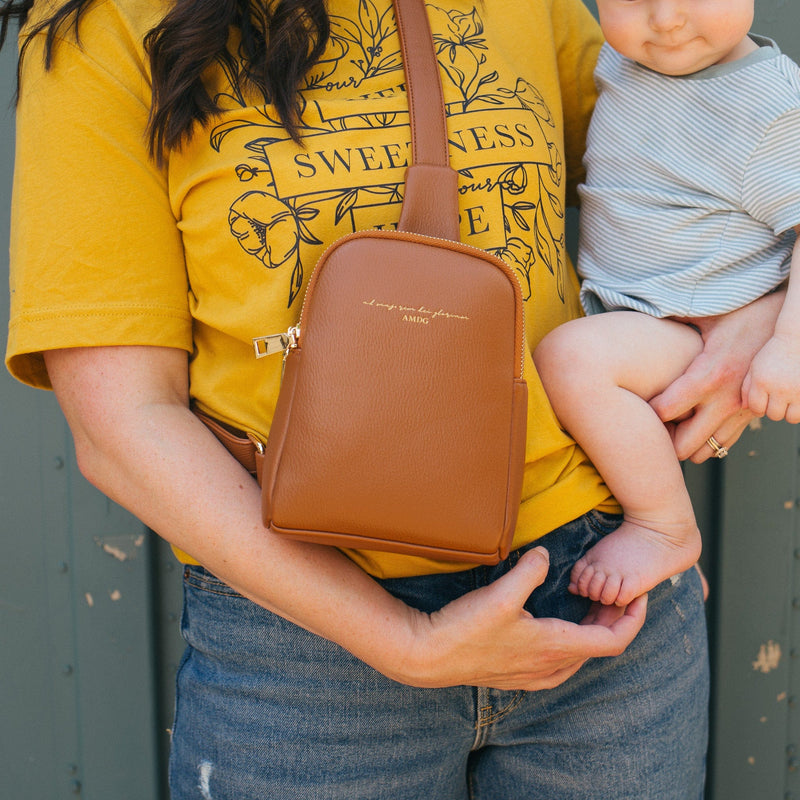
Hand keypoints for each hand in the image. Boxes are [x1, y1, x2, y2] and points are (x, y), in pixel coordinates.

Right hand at [392, 547, 646, 690]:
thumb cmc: (465, 628)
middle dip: (612, 618)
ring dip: (591, 632)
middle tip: (610, 592)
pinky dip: (570, 643)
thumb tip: (545, 554)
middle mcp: (550, 667)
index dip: (632, 618)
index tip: (637, 596)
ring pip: (579, 656)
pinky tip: (554, 628)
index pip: (614, 640)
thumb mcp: (501, 594)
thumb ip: (529, 570)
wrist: (429, 656)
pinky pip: (559, 664)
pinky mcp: (518, 675)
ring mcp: (534, 674)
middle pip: (599, 647)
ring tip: (587, 606)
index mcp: (555, 647)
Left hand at [650, 291, 782, 461]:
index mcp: (708, 376)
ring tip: (673, 425)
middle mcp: (725, 401)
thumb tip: (642, 315)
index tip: (639, 401)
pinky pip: (725, 443)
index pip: (664, 411)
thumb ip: (672, 320)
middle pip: (683, 444)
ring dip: (686, 442)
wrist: (783, 325)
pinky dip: (706, 440)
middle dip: (663, 438)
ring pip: (707, 450)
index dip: (645, 410)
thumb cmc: (742, 316)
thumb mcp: (704, 316)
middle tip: (652, 423)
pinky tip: (694, 423)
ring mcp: (740, 412)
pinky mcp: (750, 416)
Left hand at [742, 333, 799, 422]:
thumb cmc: (775, 352)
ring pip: (792, 417)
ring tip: (790, 401)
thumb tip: (745, 406)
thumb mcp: (755, 366)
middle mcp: (780, 388)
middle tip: (778, 399)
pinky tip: (797, 399)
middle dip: (774, 410)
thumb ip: (747, 387)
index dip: (758, 408)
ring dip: (790, 412)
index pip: (756, 408)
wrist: (797, 339)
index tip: (763, 403)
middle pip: (774, 415)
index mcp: (762, 382)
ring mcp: (798, 391)